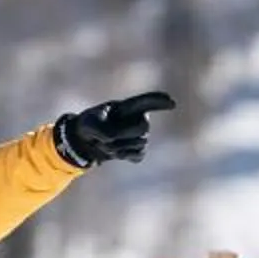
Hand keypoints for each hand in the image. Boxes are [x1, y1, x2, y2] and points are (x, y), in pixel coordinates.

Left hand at [54, 90, 175, 167]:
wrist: (86, 143)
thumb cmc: (88, 126)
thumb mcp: (89, 125)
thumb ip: (103, 131)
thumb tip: (116, 140)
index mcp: (127, 107)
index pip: (146, 102)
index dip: (159, 101)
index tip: (172, 103)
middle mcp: (138, 119)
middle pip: (144, 127)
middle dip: (123, 134)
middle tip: (104, 136)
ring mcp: (139, 135)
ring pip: (140, 144)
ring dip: (118, 147)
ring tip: (106, 143)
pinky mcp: (138, 150)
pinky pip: (138, 155)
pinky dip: (124, 156)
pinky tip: (117, 152)